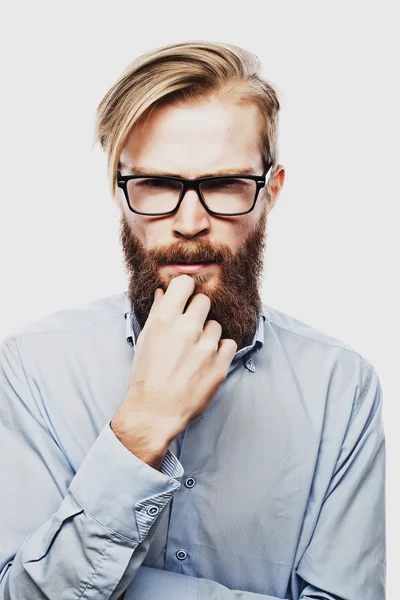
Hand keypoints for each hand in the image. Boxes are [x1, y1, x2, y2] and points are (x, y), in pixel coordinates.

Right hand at [111, 275, 236, 463]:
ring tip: (195, 352)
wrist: (155, 411)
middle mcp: (187, 329)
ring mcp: (206, 347)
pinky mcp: (220, 364)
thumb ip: (158, 312)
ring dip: (208, 334)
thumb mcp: (145, 340)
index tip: (184, 298)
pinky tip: (207, 361)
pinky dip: (221, 351)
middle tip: (189, 328)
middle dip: (197, 312)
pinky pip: (228, 344)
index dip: (185, 290)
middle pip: (204, 301)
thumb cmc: (146, 376)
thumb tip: (164, 292)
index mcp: (165, 320)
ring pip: (216, 325)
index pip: (185, 283)